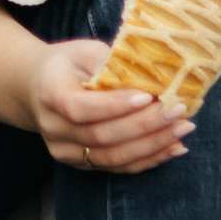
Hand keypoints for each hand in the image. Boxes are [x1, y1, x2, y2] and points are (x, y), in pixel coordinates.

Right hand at [19, 35, 193, 174]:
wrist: (37, 88)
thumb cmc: (67, 64)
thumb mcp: (83, 51)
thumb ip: (111, 61)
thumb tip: (153, 72)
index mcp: (50, 94)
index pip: (81, 108)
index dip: (115, 106)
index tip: (148, 96)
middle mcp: (54, 129)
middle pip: (102, 136)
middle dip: (145, 125)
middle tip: (178, 110)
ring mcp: (65, 152)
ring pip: (113, 158)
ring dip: (152, 146)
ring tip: (183, 129)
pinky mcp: (81, 165)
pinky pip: (118, 168)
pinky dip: (149, 159)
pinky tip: (174, 147)